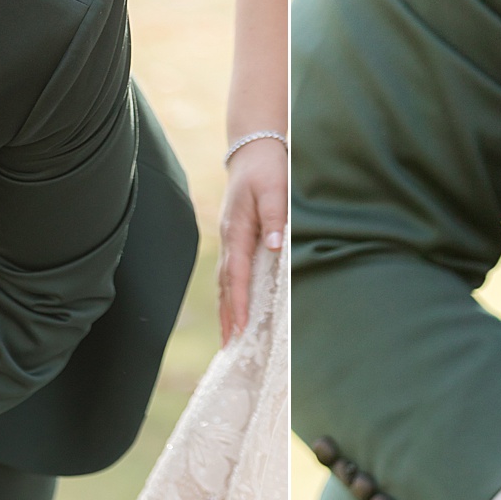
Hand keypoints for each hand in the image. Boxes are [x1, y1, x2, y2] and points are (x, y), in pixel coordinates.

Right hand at [218, 133, 285, 343]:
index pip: (237, 274)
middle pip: (225, 286)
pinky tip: (234, 313)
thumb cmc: (267, 168)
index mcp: (236, 230)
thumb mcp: (274, 187)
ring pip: (225, 283)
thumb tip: (276, 246)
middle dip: (227, 317)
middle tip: (229, 349)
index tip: (241, 328)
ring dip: (226, 312)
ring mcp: (230, 242)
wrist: (253, 150)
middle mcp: (229, 240)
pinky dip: (231, 297)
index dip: (239, 302)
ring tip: (228, 341)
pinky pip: (231, 276)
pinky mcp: (236, 242)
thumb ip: (276, 217)